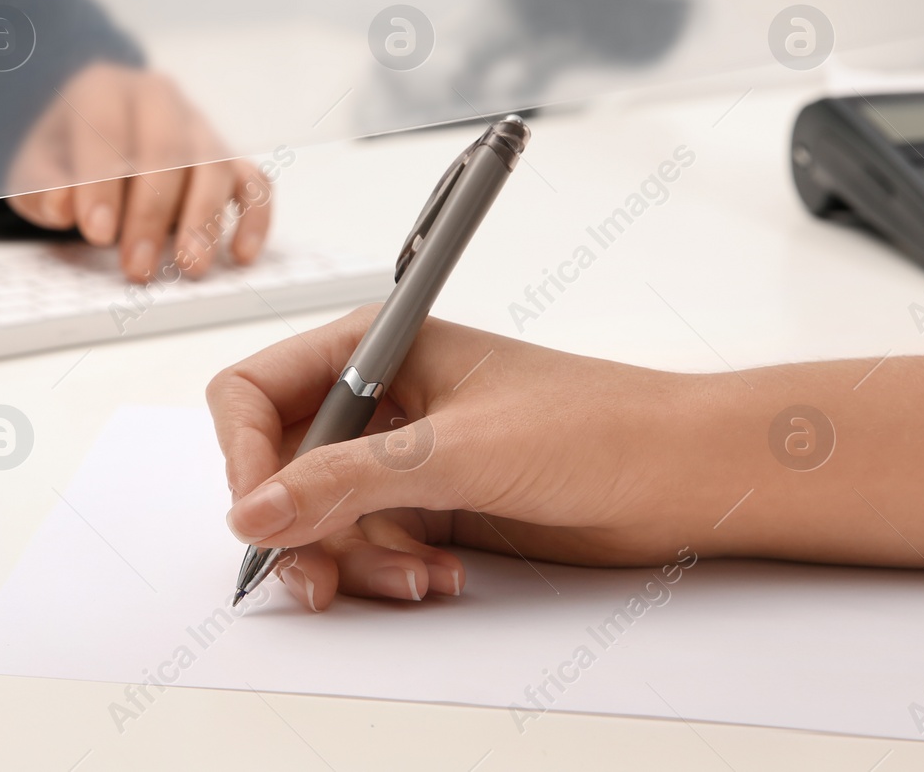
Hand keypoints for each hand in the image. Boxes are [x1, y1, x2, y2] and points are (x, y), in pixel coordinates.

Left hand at [5, 63, 270, 282]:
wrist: (90, 129)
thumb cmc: (63, 153)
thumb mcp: (34, 164)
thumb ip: (42, 185)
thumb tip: (61, 206)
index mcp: (104, 89)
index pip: (108, 131)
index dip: (103, 183)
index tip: (97, 233)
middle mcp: (159, 100)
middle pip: (168, 150)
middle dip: (153, 213)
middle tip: (138, 266)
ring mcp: (199, 127)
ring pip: (214, 166)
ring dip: (204, 220)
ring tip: (190, 266)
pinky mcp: (227, 157)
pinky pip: (254, 182)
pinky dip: (254, 217)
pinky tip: (241, 254)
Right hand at [207, 309, 704, 609]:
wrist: (681, 478)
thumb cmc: (594, 426)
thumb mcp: (455, 452)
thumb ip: (345, 482)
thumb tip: (253, 509)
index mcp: (372, 346)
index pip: (255, 391)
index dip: (242, 453)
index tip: (256, 513)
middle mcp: (376, 398)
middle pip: (279, 467)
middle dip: (298, 525)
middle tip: (318, 576)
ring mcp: (401, 454)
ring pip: (320, 519)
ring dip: (353, 559)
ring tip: (413, 576)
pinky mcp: (427, 503)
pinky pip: (366, 547)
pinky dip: (389, 572)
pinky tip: (437, 576)